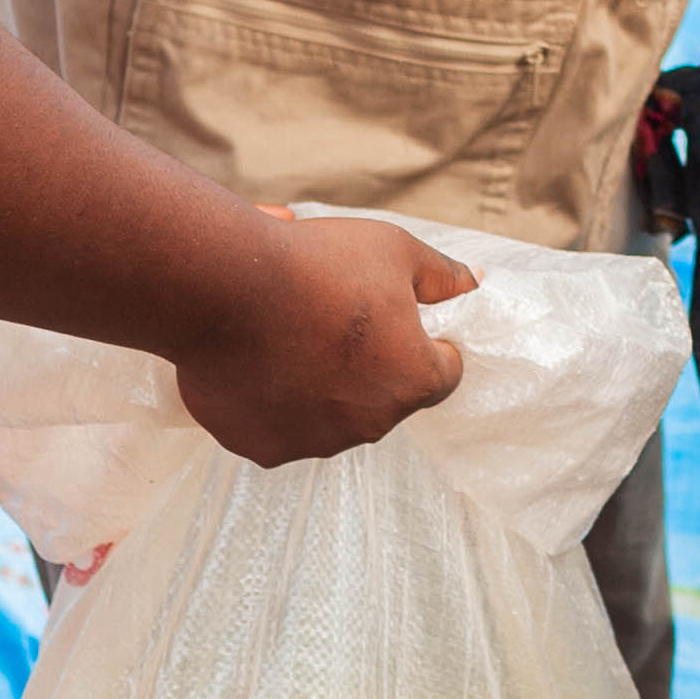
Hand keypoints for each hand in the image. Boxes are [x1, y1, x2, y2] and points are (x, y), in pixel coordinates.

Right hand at [174, 209, 474, 470]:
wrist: (226, 287)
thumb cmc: (317, 264)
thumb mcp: (395, 250)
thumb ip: (441, 275)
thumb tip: (473, 283)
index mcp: (413, 380)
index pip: (443, 373)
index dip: (427, 343)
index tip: (399, 319)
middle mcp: (370, 425)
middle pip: (384, 396)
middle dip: (369, 364)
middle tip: (334, 318)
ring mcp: (314, 442)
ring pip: (330, 416)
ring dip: (320, 386)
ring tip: (289, 336)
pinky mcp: (263, 449)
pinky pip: (278, 426)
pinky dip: (272, 401)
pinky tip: (255, 361)